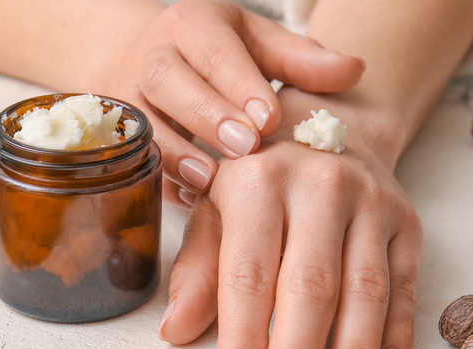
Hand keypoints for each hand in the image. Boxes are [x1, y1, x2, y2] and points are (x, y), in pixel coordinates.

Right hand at [93, 0, 363, 205]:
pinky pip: (134, 159)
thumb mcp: (258, 46)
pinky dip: (162, 180)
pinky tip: (193, 198)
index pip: (212, 48)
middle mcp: (153, 56)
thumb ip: (301, 60)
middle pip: (168, 80)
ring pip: (142, 122)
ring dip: (175, 153)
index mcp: (192, 25)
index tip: (269, 118)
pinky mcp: (119, 136)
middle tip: (245, 148)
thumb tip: (353, 69)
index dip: (238, 82)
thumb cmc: (218, 57)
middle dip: (206, 114)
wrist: (146, 61)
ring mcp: (128, 97)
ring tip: (210, 180)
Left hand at [158, 87, 422, 348]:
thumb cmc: (258, 175)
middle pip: (311, 286)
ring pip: (365, 289)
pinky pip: (406, 283)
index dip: (244, 337)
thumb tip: (175, 331)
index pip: (248, 271)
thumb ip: (198, 267)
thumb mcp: (215, 207)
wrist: (329, 120)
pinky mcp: (408, 219)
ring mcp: (371, 201)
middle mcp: (318, 184)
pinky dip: (399, 334)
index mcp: (256, 178)